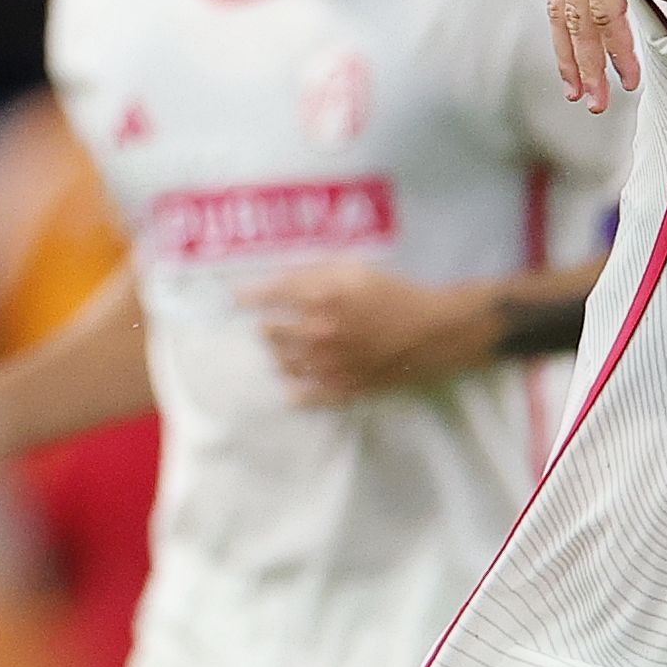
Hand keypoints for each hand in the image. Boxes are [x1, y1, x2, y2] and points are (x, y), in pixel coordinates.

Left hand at [249, 262, 481, 401]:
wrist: (432, 332)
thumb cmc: (395, 295)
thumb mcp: (355, 270)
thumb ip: (315, 272)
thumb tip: (280, 279)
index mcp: (318, 299)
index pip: (267, 297)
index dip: (246, 296)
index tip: (234, 299)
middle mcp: (316, 333)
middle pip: (269, 332)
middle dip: (264, 326)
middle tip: (266, 324)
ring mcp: (327, 364)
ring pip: (283, 364)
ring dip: (277, 355)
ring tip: (281, 351)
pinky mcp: (342, 388)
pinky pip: (306, 396)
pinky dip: (295, 391)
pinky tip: (293, 387)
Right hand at [550, 0, 644, 114]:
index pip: (607, 8)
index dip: (619, 49)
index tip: (632, 82)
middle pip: (581, 16)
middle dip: (591, 65)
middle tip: (602, 104)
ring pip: (563, 12)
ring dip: (572, 59)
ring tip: (582, 98)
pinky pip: (560, 0)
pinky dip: (567, 38)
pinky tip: (573, 71)